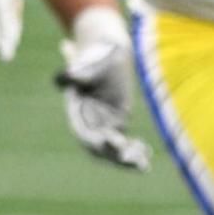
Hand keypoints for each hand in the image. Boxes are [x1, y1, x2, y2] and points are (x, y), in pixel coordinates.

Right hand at [54, 6, 150, 170]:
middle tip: (132, 161)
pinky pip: (124, 142)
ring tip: (143, 165)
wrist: (108, 49)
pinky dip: (133, 150)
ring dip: (125, 159)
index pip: (84, 133)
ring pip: (112, 149)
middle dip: (114, 156)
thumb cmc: (97, 54)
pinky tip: (146, 155)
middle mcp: (89, 120)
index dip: (95, 143)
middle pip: (98, 148)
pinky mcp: (117, 121)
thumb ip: (77, 72)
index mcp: (78, 110)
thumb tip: (67, 76)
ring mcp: (103, 123)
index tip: (111, 144)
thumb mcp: (88, 62)